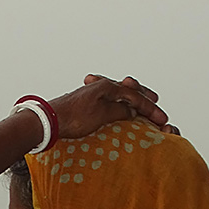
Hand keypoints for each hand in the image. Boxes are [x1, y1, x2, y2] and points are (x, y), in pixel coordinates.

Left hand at [47, 75, 168, 139]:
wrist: (46, 121)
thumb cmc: (72, 118)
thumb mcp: (101, 115)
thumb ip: (119, 110)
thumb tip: (131, 110)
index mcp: (107, 86)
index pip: (135, 97)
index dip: (150, 109)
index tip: (162, 120)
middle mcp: (100, 86)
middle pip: (127, 89)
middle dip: (142, 95)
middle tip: (154, 100)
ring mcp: (91, 93)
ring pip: (117, 92)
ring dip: (129, 95)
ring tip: (138, 100)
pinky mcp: (83, 102)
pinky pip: (106, 97)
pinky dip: (115, 99)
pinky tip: (114, 103)